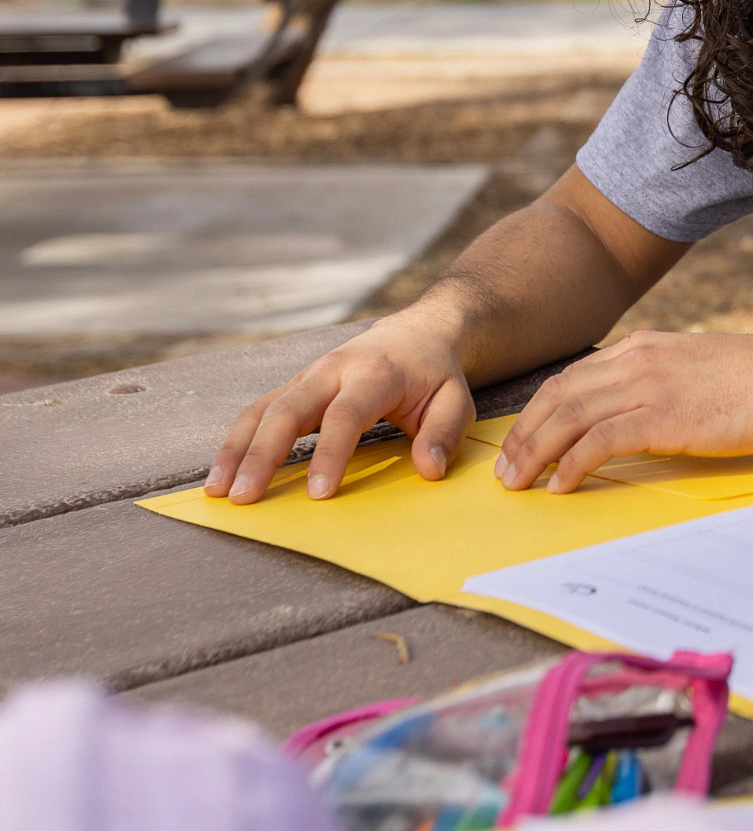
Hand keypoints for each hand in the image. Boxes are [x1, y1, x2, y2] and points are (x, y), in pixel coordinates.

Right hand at [206, 312, 474, 503]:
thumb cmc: (434, 374)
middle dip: (262, 455)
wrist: (416, 333)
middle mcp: (332, 370)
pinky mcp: (294, 387)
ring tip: (217, 490)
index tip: (320, 494)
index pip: (345, 415)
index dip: (330, 454)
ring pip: (261, 409)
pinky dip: (237, 442)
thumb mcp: (455, 400)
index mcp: (374, 373)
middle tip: (244, 497)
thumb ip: (443, 433)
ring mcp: (307, 376)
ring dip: (236, 450)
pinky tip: (223, 474)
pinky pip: (257, 412)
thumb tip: (429, 470)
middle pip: (287, 409)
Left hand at [494, 329, 752, 491]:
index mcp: (641, 346)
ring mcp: (648, 386)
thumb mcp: (693, 368)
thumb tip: (632, 415)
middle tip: (506, 470)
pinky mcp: (663, 417)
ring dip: (537, 453)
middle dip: (525, 435)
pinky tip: (561, 485)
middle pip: (559, 396)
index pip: (571, 378)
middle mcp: (635, 359)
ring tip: (520, 482)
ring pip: (570, 418)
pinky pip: (600, 441)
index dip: (538, 411)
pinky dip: (573, 464)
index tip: (522, 440)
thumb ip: (657, 382)